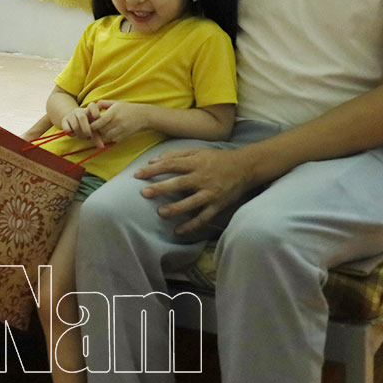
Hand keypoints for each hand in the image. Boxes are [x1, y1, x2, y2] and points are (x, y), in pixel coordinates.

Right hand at [60, 103, 104, 143]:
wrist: (72, 120)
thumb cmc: (86, 125)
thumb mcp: (92, 128)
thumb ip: (97, 137)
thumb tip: (101, 147)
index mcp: (89, 110)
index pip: (92, 106)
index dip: (94, 111)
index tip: (96, 117)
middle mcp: (79, 111)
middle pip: (82, 117)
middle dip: (86, 129)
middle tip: (88, 136)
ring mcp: (71, 115)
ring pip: (75, 125)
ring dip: (79, 133)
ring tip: (82, 136)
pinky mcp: (64, 120)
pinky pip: (67, 129)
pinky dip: (71, 134)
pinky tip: (74, 134)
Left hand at [89, 100, 151, 143]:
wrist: (143, 116)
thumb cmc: (127, 108)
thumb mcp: (115, 103)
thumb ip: (103, 103)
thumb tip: (93, 106)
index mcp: (114, 112)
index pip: (100, 122)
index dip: (93, 124)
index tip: (91, 123)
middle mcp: (118, 122)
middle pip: (101, 130)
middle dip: (97, 130)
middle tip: (95, 127)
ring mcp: (122, 130)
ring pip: (106, 136)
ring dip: (102, 134)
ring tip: (103, 130)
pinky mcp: (124, 136)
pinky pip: (112, 140)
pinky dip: (109, 138)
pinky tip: (110, 132)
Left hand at [134, 146, 258, 233]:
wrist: (245, 167)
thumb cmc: (217, 159)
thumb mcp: (197, 151)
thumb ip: (175, 154)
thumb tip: (152, 160)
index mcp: (195, 162)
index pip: (170, 165)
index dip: (153, 169)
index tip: (137, 175)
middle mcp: (201, 177)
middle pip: (179, 183)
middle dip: (161, 188)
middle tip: (144, 193)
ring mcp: (210, 192)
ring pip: (192, 202)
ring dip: (176, 208)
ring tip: (160, 213)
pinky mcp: (218, 205)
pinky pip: (204, 217)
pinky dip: (192, 225)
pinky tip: (178, 231)